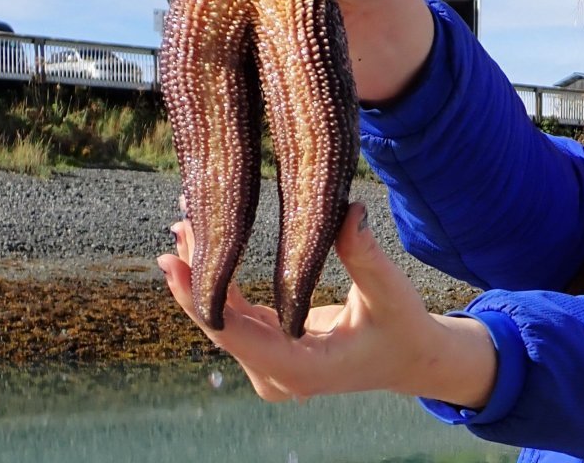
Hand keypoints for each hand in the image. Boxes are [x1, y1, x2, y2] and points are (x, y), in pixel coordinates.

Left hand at [157, 200, 496, 406]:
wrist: (411, 359)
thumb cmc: (403, 328)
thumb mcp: (388, 292)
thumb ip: (363, 255)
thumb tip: (348, 208)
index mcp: (302, 369)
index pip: (236, 335)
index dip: (199, 298)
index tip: (173, 262)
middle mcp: (277, 375)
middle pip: (221, 326)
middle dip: (194, 277)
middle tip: (179, 224)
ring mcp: (271, 366)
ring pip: (224, 321)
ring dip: (203, 276)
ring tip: (185, 226)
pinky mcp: (271, 350)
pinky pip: (236, 318)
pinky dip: (220, 283)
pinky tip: (203, 249)